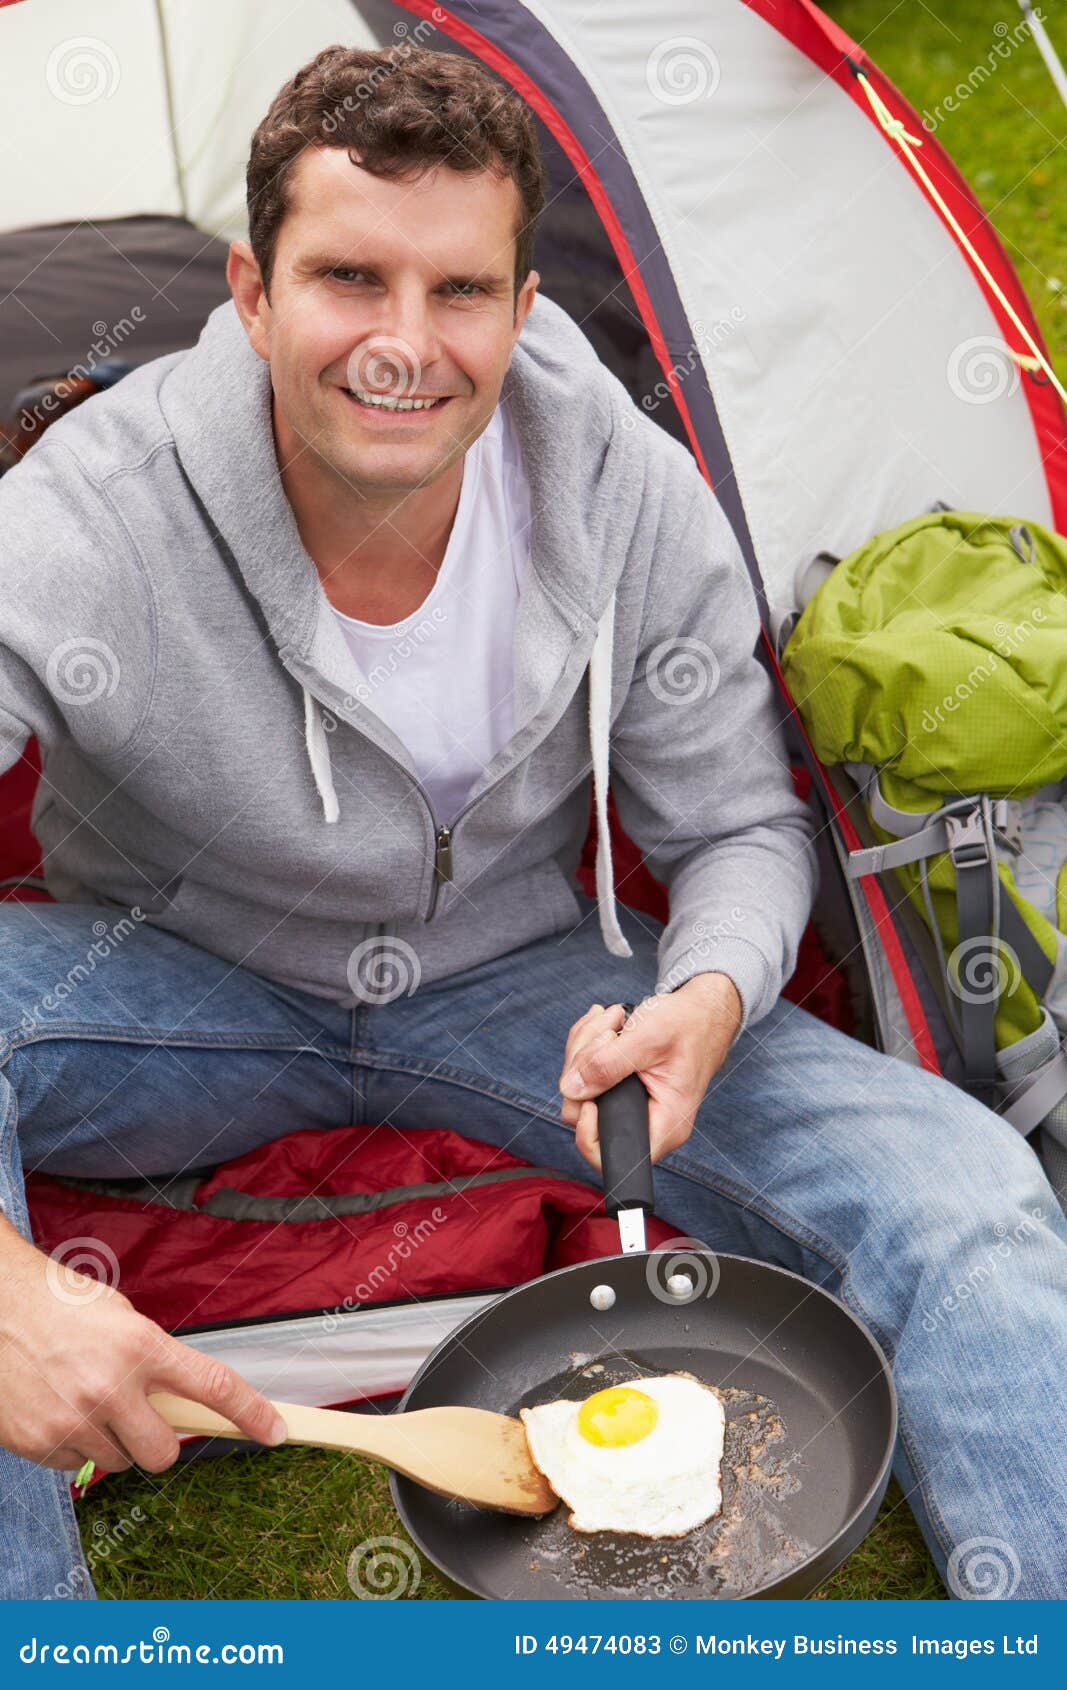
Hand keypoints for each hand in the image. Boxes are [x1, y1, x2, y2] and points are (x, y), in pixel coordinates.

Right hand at [0, 1220, 286, 1472]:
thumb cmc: (58, 1305)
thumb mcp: (120, 1319)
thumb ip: (153, 1358)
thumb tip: (180, 1397)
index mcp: (141, 1346)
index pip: (213, 1387)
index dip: (251, 1413)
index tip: (274, 1432)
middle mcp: (111, 1388)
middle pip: (164, 1454)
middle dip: (160, 1443)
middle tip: (142, 1418)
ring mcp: (72, 1420)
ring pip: (119, 1463)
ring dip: (114, 1442)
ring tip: (87, 1401)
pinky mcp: (38, 1442)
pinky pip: (77, 1465)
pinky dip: (74, 1445)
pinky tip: (58, 1408)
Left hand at [558, 973, 741, 1169]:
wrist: (702, 1010)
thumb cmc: (688, 1024)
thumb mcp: (648, 1039)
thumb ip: (608, 1065)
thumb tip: (571, 1088)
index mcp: (665, 1123)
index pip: (613, 1156)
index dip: (587, 1130)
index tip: (589, 1091)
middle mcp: (647, 1121)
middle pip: (584, 1115)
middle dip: (583, 1067)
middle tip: (607, 1033)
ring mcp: (630, 1105)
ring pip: (581, 1091)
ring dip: (585, 1048)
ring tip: (612, 1021)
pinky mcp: (620, 1089)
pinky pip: (587, 1075)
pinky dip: (588, 1046)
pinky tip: (607, 1025)